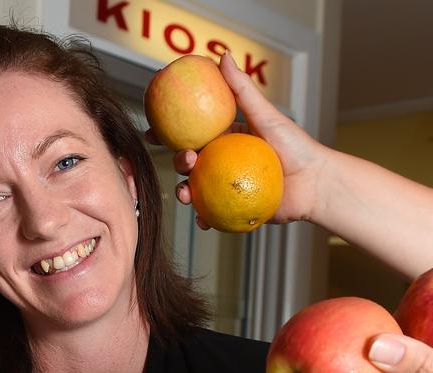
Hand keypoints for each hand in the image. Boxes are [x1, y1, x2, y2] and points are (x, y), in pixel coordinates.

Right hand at [163, 51, 331, 230]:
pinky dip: (203, 219)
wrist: (315, 184)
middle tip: (184, 160)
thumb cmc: (297, 147)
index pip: (192, 135)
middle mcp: (222, 164)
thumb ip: (242, 90)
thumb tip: (223, 56)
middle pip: (189, 163)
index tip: (153, 132)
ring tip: (186, 194)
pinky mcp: (232, 210)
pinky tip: (202, 219)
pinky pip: (211, 215)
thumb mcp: (266, 115)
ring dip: (183, 193)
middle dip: (177, 163)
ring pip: (195, 191)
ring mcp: (225, 188)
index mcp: (226, 141)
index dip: (168, 135)